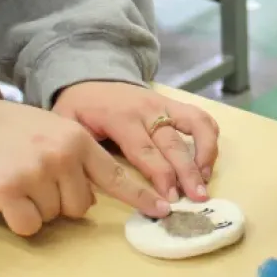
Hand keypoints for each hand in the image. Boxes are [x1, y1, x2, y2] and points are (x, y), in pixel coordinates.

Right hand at [0, 98, 170, 236]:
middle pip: (80, 207)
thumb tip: (92, 200)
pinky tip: (8, 196)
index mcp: (78, 140)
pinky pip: (29, 225)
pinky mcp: (10, 190)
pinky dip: (19, 218)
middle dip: (61, 201)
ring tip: (20, 180)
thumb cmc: (19, 133)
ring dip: (37, 207)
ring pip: (53, 217)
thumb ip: (80, 159)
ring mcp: (36, 172)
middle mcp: (62, 155)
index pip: (115, 175)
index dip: (140, 196)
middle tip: (38, 179)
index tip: (162, 210)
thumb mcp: (57, 133)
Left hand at [52, 81, 218, 202]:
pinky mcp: (174, 104)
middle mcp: (147, 109)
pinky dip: (209, 139)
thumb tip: (86, 185)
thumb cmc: (79, 109)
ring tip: (206, 181)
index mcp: (120, 117)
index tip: (169, 199)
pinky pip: (200, 117)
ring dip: (205, 154)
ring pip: (195, 125)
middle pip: (172, 143)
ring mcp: (164, 105)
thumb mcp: (67, 124)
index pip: (144, 150)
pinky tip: (207, 164)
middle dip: (186, 173)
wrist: (90, 77)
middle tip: (195, 198)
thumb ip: (76, 149)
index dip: (159, 175)